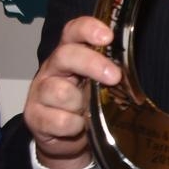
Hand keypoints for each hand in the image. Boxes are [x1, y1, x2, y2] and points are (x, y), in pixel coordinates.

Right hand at [24, 16, 120, 168]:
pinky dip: (75, 126)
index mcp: (69, 55)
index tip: (107, 37)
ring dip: (81, 105)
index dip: (88, 29)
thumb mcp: (98, 85)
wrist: (63, 139)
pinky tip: (78, 127)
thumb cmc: (85, 105)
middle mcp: (52, 69)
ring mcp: (40, 92)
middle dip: (92, 64)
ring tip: (88, 112)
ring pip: (62, 92)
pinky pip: (61, 120)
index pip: (73, 32)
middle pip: (66, 55)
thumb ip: (109, 73)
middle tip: (114, 77)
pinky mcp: (34, 116)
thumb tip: (133, 70)